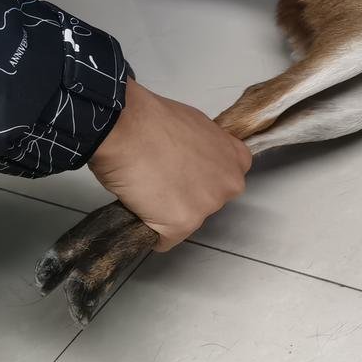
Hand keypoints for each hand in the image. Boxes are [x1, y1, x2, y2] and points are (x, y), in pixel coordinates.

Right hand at [88, 81, 250, 251]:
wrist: (125, 128)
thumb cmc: (153, 120)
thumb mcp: (196, 126)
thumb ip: (206, 149)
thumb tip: (194, 159)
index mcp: (236, 159)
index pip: (226, 179)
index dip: (202, 177)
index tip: (184, 173)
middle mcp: (230, 185)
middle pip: (208, 201)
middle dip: (187, 196)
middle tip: (161, 180)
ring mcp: (207, 206)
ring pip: (187, 220)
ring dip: (167, 213)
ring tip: (145, 191)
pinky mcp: (183, 224)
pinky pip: (166, 240)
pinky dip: (151, 232)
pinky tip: (139, 212)